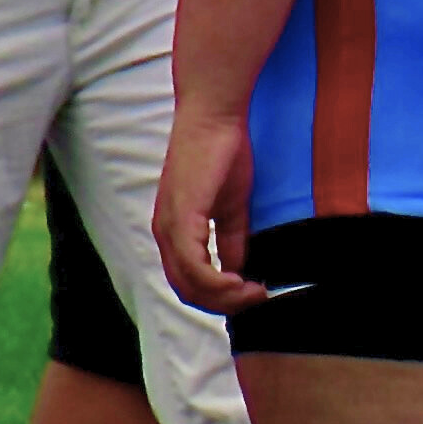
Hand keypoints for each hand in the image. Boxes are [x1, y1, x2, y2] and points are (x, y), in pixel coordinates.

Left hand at [155, 102, 264, 312]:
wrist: (214, 120)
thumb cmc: (223, 157)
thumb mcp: (231, 209)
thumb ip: (231, 241)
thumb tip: (239, 271)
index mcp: (173, 232)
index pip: (188, 283)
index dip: (220, 298)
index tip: (254, 294)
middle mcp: (164, 233)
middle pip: (187, 290)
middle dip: (224, 304)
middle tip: (258, 298)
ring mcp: (169, 225)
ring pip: (190, 283)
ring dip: (226, 297)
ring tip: (256, 291)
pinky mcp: (181, 215)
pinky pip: (194, 264)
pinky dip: (219, 281)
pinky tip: (243, 279)